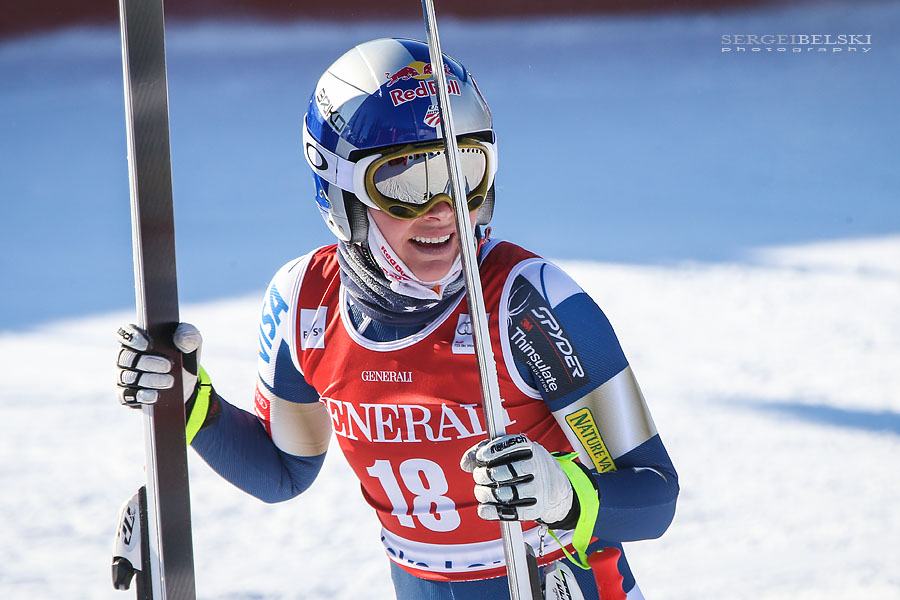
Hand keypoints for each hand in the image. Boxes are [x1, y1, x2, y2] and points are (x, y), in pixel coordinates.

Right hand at [115, 323, 201, 407]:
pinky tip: (155, 395)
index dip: (133, 337)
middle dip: (147, 362)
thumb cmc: (183, 357)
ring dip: (149, 379)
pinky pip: (126, 396)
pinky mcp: (125, 395)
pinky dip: (141, 395)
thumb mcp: (191, 344)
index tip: (148, 344)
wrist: (186, 384)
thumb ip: (188, 336)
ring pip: (127, 377)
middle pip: (126, 357)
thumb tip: (180, 336)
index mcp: (137, 339)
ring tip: (169, 381)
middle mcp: (125, 357)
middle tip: (168, 366)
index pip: (125, 333)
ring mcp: (123, 376)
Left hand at [460, 434, 574, 525]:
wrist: (554, 486)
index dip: (494, 450)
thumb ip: (485, 452)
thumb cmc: (523, 464)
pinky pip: (514, 513)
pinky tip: (483, 509)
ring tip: (480, 492)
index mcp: (531, 449)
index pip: (514, 445)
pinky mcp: (537, 509)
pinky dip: (495, 512)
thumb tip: (465, 463)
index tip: (480, 456)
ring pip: (509, 494)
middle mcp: (538, 468)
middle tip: (478, 476)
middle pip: (509, 472)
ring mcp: (539, 489)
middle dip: (486, 474)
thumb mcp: (510, 452)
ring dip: (487, 494)